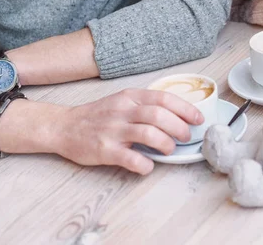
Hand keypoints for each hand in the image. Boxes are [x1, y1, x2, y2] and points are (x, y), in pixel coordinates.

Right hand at [54, 88, 203, 173]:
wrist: (64, 126)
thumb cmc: (98, 115)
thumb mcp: (122, 101)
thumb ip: (145, 105)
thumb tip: (176, 116)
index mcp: (130, 97)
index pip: (163, 98)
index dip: (185, 108)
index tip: (198, 118)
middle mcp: (123, 110)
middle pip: (159, 114)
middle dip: (179, 126)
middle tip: (185, 136)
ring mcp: (113, 130)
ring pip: (148, 133)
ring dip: (165, 143)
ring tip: (169, 150)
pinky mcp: (105, 150)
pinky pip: (130, 158)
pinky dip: (145, 164)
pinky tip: (148, 166)